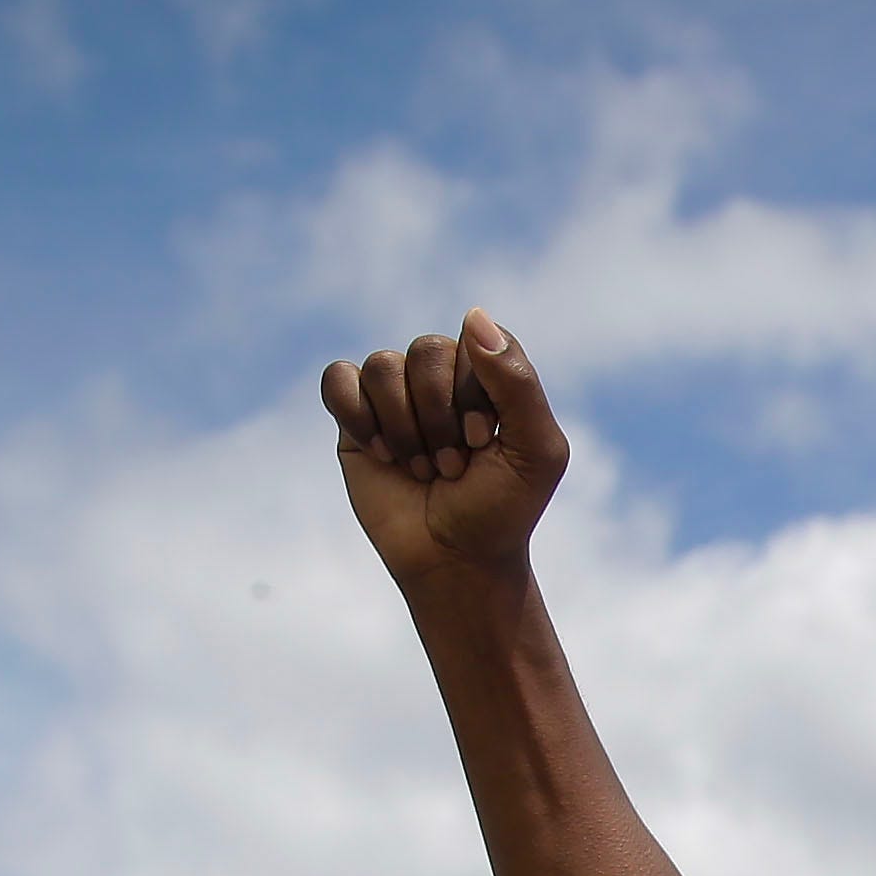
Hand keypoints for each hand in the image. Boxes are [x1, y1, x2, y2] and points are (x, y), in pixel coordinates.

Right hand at [322, 311, 572, 597]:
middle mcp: (441, 377)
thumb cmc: (501, 510)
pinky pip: (338, 379)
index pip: (475, 341)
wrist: (455, 561)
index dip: (473, 392)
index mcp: (488, 376)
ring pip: (383, 365)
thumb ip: (518, 383)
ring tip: (421, 469)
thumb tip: (472, 315)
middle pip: (426, 349)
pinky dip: (357, 415)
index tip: (482, 442)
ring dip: (404, 427)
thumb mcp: (536, 452)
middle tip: (451, 466)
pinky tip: (381, 453)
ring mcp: (396, 395)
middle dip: (438, 415)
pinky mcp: (355, 417)